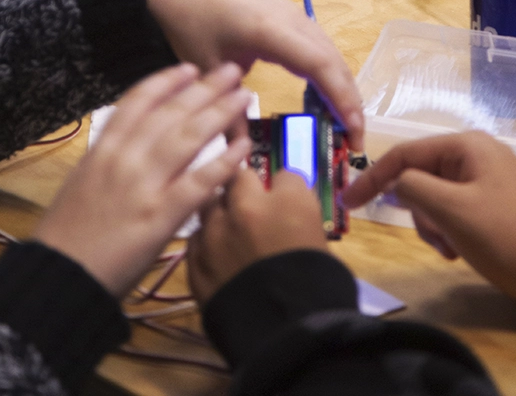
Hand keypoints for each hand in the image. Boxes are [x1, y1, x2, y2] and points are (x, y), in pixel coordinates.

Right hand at [33, 63, 252, 298]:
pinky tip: (243, 147)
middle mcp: (124, 158)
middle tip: (231, 71)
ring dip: (219, 112)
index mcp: (102, 148)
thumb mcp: (82, 181)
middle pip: (170, 113)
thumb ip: (110, 158)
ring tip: (243, 96)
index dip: (166, 81)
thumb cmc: (67, 234)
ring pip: (188, 138)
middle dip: (204, 88)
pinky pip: (199, 182)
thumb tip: (136, 140)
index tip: (189, 69)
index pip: (137, 101)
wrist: (58, 278)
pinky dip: (223, 162)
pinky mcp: (160, 216)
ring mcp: (143, 185)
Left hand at [145, 0, 364, 150]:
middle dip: (349, 101)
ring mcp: (292, 12)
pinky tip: (324, 95)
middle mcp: (291, 18)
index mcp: (271, 30)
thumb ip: (228, 114)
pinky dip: (327, 71)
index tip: (354, 135)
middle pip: (333, 61)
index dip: (342, 101)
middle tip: (354, 141)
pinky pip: (318, 44)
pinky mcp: (288, 13)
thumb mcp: (207, 69)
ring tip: (345, 123)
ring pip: (329, 52)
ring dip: (340, 86)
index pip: (321, 67)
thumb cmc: (188, 20)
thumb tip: (243, 157)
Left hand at [187, 167, 328, 304]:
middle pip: (239, 177)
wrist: (287, 340)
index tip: (283, 196)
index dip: (283, 187)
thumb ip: (299, 218)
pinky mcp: (195, 264)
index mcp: (288, 201)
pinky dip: (204, 243)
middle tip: (250, 203)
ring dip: (219, 212)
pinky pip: (194, 240)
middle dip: (244, 186)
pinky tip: (214, 255)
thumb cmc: (318, 292)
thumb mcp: (320, 244)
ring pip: (209, 204)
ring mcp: (215, 234)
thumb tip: (287, 214)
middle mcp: (247, 207)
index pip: (284, 175)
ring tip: (228, 229)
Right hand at [343, 131, 515, 314]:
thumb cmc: (503, 237)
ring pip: (430, 194)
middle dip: (417, 209)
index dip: (373, 177)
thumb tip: (395, 184)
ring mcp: (483, 176)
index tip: (348, 202)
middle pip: (418, 174)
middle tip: (431, 236)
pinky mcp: (487, 200)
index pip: (406, 153)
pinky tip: (455, 249)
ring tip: (447, 246)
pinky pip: (448, 207)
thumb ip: (412, 187)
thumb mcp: (449, 210)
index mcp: (467, 145)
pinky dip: (444, 228)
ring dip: (431, 224)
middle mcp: (474, 153)